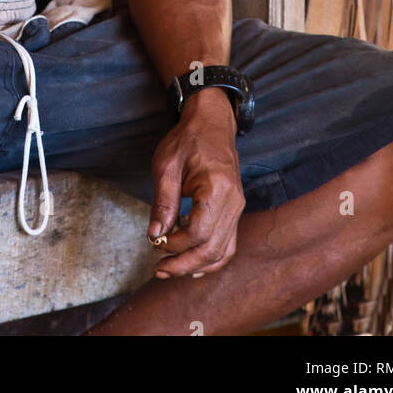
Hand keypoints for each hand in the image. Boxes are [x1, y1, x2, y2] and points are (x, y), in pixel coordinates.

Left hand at [148, 86, 244, 278]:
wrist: (211, 123)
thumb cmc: (188, 140)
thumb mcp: (167, 165)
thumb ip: (163, 202)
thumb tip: (155, 235)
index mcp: (217, 188)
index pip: (199, 232)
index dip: (176, 245)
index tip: (155, 243)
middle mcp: (233, 202)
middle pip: (212, 249)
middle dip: (184, 264)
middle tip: (158, 269)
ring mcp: (237, 208)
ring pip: (222, 251)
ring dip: (197, 266)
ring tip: (171, 270)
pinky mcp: (234, 211)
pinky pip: (228, 244)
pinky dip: (212, 260)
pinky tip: (194, 267)